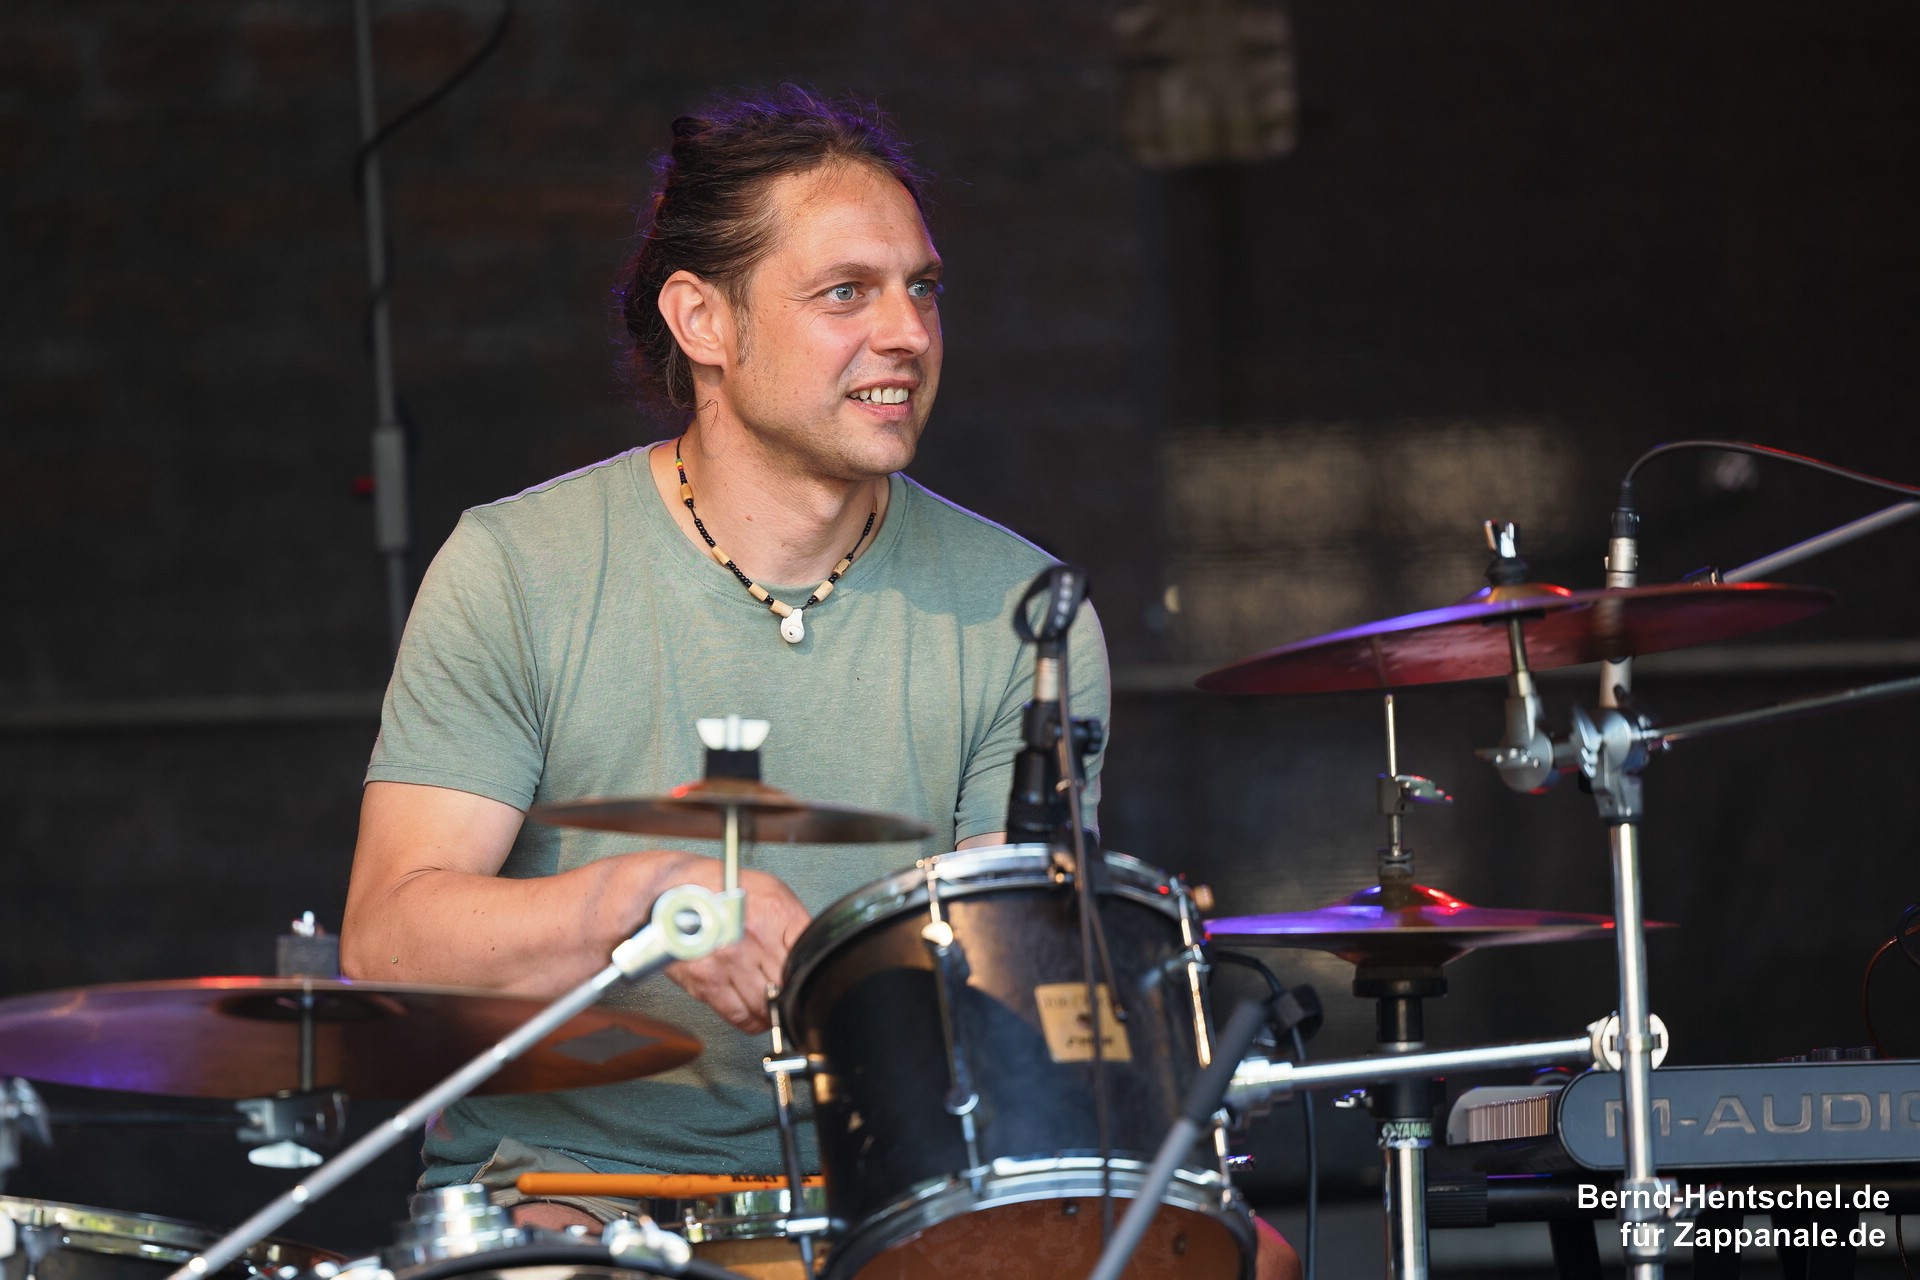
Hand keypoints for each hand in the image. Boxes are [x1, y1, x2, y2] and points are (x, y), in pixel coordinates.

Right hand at [662, 864, 810, 1033]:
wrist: (671, 890)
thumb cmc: (719, 886)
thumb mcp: (769, 890)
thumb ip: (792, 921)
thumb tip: (811, 951)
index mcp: (774, 912)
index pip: (807, 955)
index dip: (810, 971)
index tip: (808, 977)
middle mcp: (752, 937)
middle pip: (788, 984)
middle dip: (791, 992)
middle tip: (789, 993)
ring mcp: (729, 961)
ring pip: (766, 1006)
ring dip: (772, 1012)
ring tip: (773, 1006)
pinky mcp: (707, 980)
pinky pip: (739, 1015)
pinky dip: (751, 1022)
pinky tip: (755, 1015)